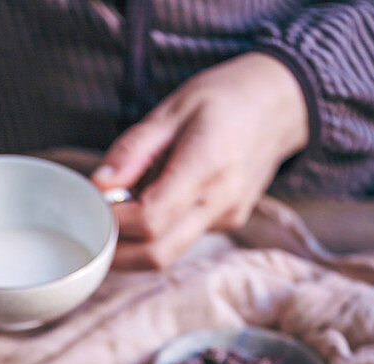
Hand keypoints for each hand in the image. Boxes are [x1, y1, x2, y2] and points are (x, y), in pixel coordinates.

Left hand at [93, 53, 309, 268]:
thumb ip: (133, 150)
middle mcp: (221, 201)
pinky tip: (149, 207)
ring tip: (119, 215)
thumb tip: (99, 187)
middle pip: (158, 254)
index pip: (151, 219)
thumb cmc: (224, 98)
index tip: (95, 208)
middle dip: (118, 252)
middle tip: (94, 230)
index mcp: (207, 165)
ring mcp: (226, 218)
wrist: (280, 104)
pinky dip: (156, 234)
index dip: (115, 223)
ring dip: (134, 247)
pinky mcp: (226, 224)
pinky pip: (182, 241)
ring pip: (169, 254)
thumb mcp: (172, 109)